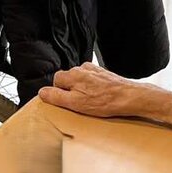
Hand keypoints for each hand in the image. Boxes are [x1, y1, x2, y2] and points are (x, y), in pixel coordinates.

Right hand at [38, 63, 155, 119]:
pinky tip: (100, 97)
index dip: (59, 93)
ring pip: (80, 80)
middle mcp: (82, 68)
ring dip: (83, 89)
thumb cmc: (105, 102)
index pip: (56, 80)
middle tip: (81, 104)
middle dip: (71, 91)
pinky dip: (93, 88)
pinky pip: (91, 80)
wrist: (129, 97)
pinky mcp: (103, 73)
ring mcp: (94, 70)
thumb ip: (57, 96)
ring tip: (93, 102)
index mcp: (73, 75)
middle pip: (68, 79)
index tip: (67, 102)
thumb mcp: (76, 103)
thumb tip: (42, 92)